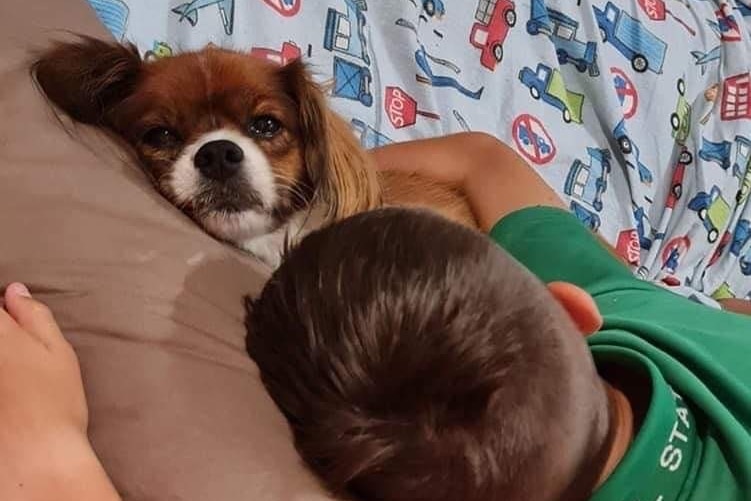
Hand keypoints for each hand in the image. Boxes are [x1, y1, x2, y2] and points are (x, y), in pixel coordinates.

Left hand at [0, 283, 120, 500]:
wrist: (37, 454)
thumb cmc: (55, 402)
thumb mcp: (59, 351)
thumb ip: (35, 316)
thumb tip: (15, 291)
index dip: (4, 307)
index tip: (12, 314)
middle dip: (4, 333)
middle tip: (21, 356)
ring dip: (4, 358)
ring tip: (17, 376)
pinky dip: (2, 376)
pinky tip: (9, 390)